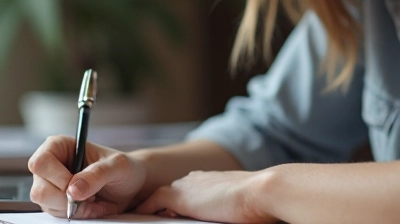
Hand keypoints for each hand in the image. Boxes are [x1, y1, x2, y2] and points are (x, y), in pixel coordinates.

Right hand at [27, 135, 146, 218]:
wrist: (131, 185)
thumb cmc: (124, 168)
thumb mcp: (117, 166)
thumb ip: (97, 174)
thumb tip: (73, 190)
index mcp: (59, 146)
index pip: (41, 163)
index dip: (58, 178)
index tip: (77, 186)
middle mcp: (51, 165)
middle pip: (39, 189)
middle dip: (66, 199)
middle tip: (90, 197)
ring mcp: (51, 185)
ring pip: (46, 205)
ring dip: (74, 209)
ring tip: (94, 199)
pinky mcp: (56, 202)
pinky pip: (57, 215)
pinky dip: (77, 215)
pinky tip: (91, 206)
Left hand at [135, 169, 277, 223]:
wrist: (261, 191)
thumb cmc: (260, 202)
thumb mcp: (240, 206)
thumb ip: (229, 208)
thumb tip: (233, 215)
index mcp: (211, 181)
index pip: (188, 192)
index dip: (180, 203)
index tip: (172, 213)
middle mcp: (196, 180)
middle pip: (171, 193)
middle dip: (161, 204)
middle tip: (150, 215)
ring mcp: (187, 186)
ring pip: (160, 197)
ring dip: (152, 207)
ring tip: (141, 218)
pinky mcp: (180, 196)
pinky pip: (153, 203)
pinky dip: (144, 210)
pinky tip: (138, 218)